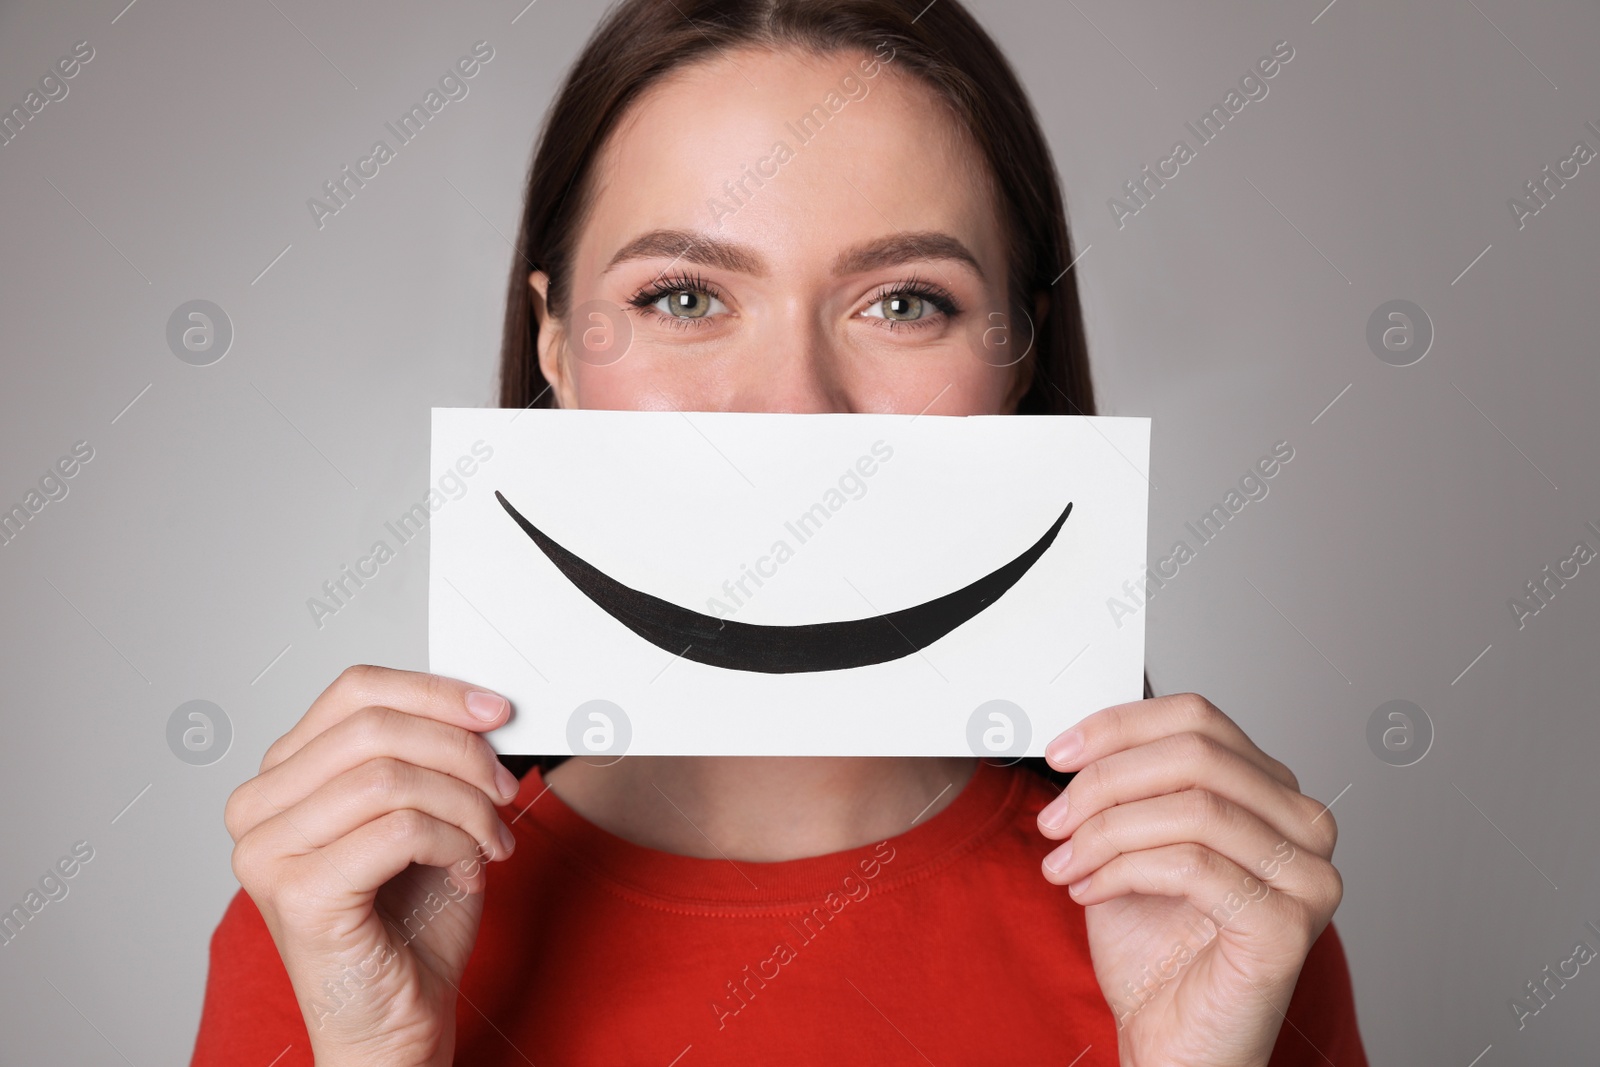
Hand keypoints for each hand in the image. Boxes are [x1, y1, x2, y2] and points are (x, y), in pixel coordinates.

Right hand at [224, 665, 521, 1066]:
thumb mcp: (427, 816)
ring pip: (391, 776)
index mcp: (282, 777)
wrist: (396, 1024)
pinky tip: (466, 866)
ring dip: (464, 802)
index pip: (356, 692)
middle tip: (505, 785)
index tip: (495, 710)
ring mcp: (268, 852)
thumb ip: (432, 757)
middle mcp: (258, 808)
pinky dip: (453, 840)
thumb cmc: (409, 927)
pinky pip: (399, 828)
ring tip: (490, 838)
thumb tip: (480, 706)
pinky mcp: (298, 893)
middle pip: (374, 726)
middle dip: (461, 749)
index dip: (434, 691)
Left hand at [1035, 693, 1342, 1066]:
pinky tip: (1089, 890)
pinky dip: (1123, 870)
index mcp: (1270, 792)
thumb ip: (1121, 787)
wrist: (1174, 1041)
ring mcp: (1306, 875)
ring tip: (1064, 863)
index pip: (1198, 718)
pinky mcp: (1288, 923)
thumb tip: (1078, 740)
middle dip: (1105, 781)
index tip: (1059, 751)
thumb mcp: (1127, 844)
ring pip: (1191, 807)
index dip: (1119, 726)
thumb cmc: (1156, 950)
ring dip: (1106, 832)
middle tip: (1053, 820)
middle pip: (1194, 753)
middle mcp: (1303, 826)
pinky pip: (1192, 865)